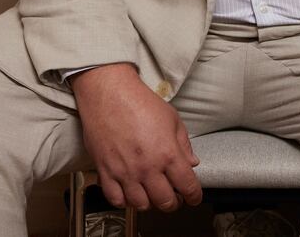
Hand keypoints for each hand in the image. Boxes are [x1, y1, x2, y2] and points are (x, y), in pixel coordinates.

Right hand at [70, 63, 200, 211]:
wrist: (110, 94)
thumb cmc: (141, 102)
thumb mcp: (172, 119)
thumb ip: (184, 144)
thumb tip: (192, 162)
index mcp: (168, 154)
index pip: (187, 186)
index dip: (194, 196)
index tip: (194, 197)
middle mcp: (147, 167)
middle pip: (165, 202)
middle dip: (174, 202)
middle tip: (174, 197)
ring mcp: (125, 172)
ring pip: (141, 205)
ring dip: (150, 202)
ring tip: (152, 194)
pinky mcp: (105, 172)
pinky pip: (115, 199)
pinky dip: (124, 201)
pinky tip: (130, 192)